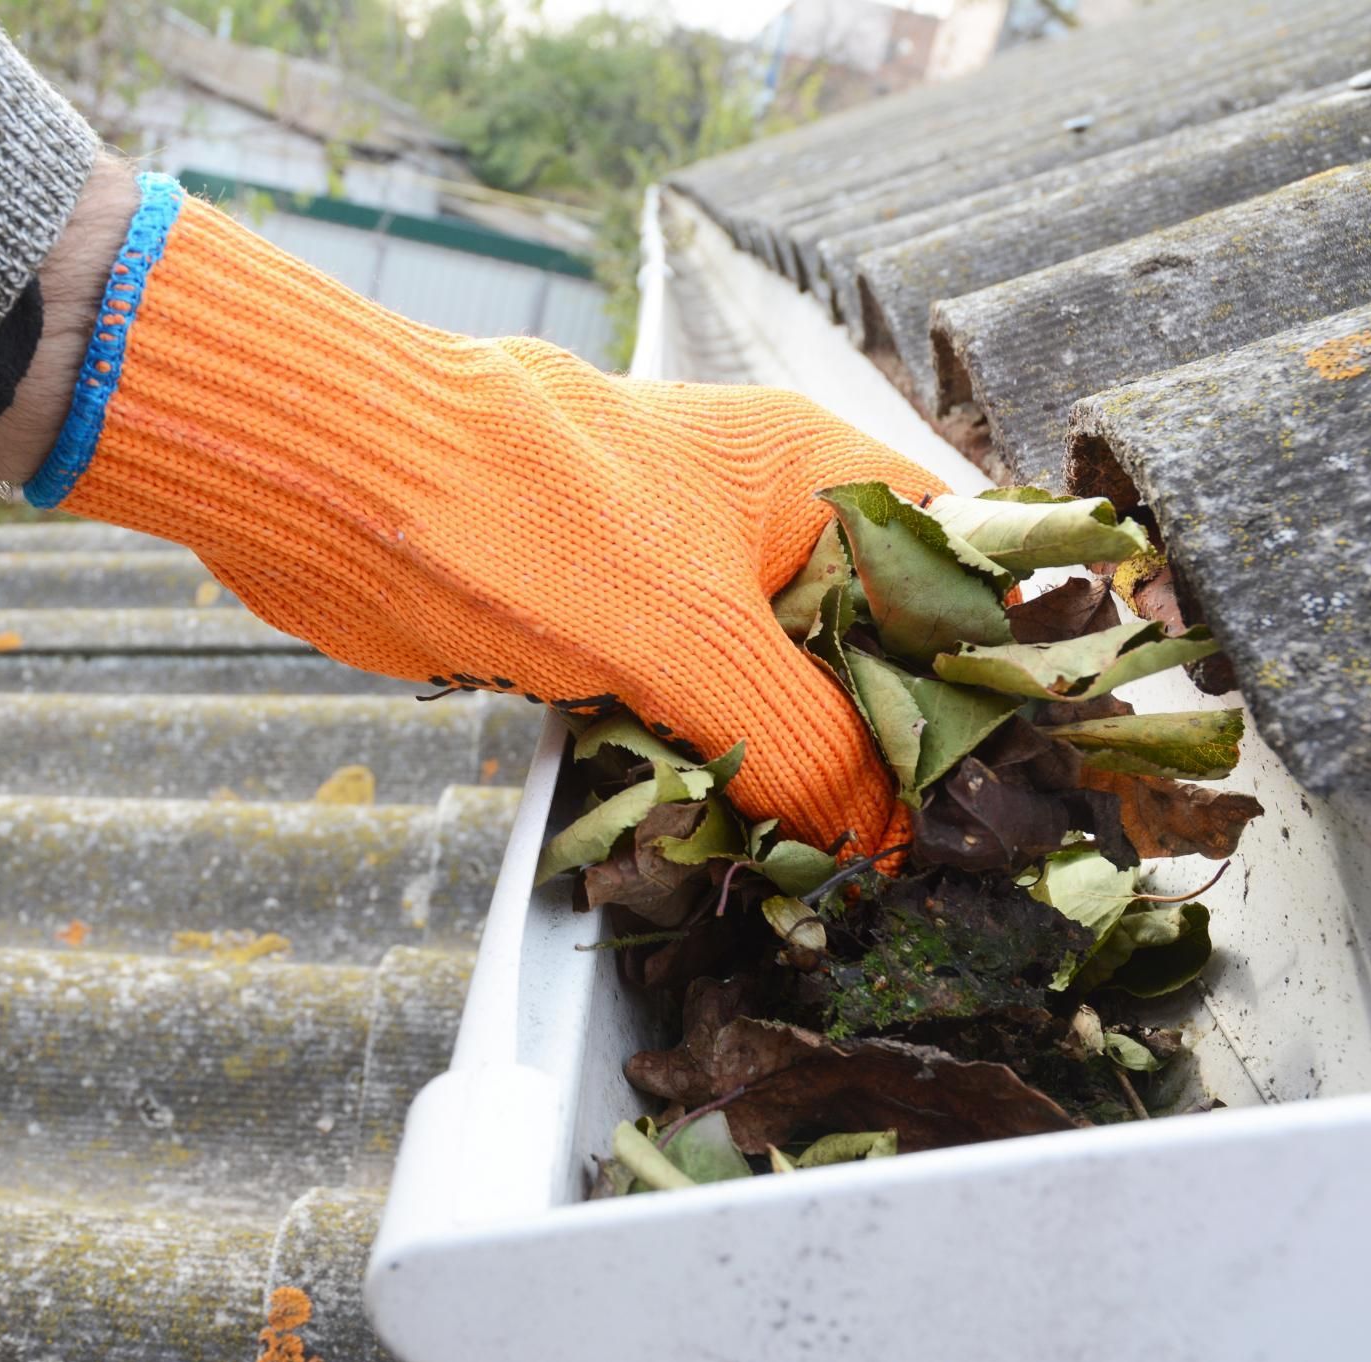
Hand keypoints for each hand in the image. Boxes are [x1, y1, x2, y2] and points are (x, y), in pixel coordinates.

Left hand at [17, 178, 945, 856]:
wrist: (341, 494)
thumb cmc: (523, 518)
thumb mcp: (693, 640)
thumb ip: (801, 740)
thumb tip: (878, 839)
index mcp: (814, 477)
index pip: (962, 560)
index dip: (1003, 659)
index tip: (1029, 767)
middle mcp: (763, 525)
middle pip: (872, 645)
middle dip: (896, 744)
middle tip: (936, 853)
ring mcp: (687, 584)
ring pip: (780, 694)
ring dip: (801, 777)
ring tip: (851, 875)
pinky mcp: (615, 639)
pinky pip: (696, 720)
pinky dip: (714, 780)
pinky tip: (742, 849)